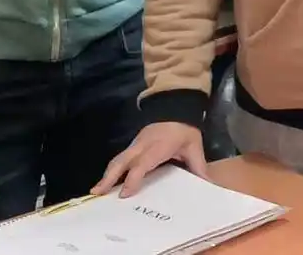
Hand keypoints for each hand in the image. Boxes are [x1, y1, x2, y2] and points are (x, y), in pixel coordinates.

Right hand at [93, 122, 207, 197]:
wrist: (176, 107)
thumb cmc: (184, 129)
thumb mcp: (194, 146)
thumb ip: (198, 165)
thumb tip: (207, 183)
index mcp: (158, 147)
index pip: (142, 163)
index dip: (133, 178)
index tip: (124, 193)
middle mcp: (142, 146)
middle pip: (122, 161)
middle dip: (109, 177)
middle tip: (97, 193)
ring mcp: (135, 145)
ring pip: (117, 160)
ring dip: (106, 175)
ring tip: (95, 191)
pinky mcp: (133, 145)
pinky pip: (120, 158)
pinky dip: (111, 170)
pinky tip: (106, 182)